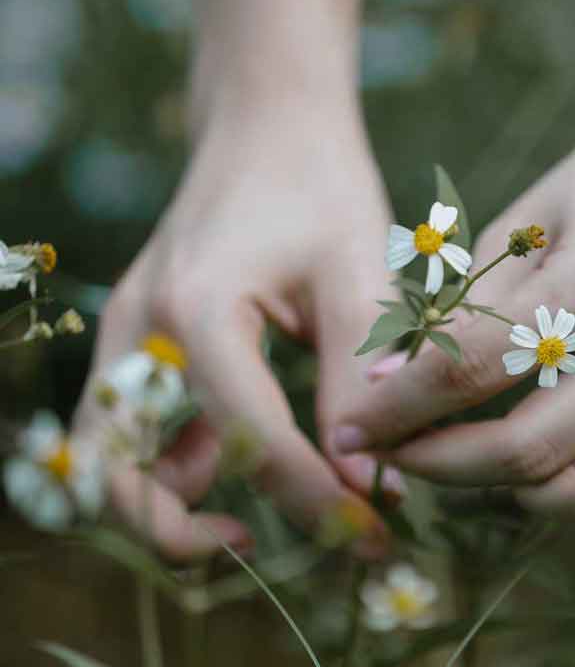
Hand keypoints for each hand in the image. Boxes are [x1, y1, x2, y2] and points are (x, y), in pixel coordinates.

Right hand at [75, 105, 392, 559]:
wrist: (266, 121)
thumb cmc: (319, 183)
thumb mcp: (357, 274)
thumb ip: (359, 378)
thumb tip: (369, 483)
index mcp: (196, 309)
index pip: (250, 442)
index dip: (316, 503)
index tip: (372, 539)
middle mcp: (139, 329)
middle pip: (118, 475)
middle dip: (183, 534)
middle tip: (266, 545)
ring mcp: (126, 335)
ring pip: (109, 461)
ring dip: (166, 507)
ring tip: (252, 516)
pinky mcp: (136, 341)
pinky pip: (130, 430)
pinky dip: (172, 466)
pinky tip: (243, 460)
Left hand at [331, 68, 574, 524]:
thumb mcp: (535, 212)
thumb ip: (467, 303)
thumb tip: (388, 383)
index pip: (474, 370)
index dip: (397, 409)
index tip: (351, 428)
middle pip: (531, 451)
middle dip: (439, 466)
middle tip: (397, 454)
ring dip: (516, 496)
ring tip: (472, 462)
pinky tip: (548, 465)